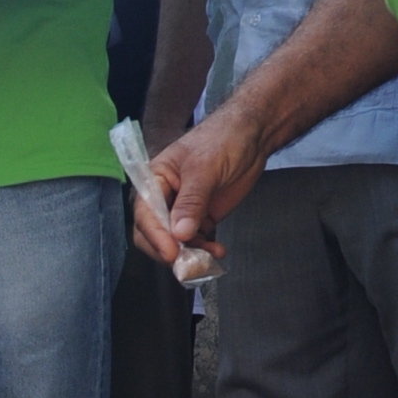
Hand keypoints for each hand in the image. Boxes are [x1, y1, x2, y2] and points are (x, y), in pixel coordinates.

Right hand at [131, 99, 265, 269]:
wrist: (252, 136)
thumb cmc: (223, 139)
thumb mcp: (205, 169)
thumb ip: (191, 201)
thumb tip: (179, 233)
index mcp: (154, 180)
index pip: (145, 214)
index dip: (155, 235)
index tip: (172, 252)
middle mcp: (164, 197)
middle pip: (152, 234)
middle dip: (169, 250)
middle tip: (187, 262)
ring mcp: (182, 210)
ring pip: (174, 242)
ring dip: (190, 254)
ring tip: (210, 257)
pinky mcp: (200, 218)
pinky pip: (195, 242)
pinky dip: (204, 250)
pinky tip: (217, 251)